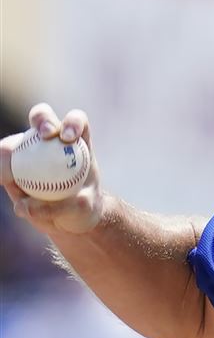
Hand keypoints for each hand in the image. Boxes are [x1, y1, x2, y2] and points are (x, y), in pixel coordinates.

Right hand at [1, 103, 105, 234]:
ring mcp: (29, 151)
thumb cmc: (82, 209)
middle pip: (42, 117)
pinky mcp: (13, 166)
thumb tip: (31, 204)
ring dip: (7, 154)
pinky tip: (2, 181)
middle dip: (42, 119)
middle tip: (45, 135)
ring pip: (12, 143)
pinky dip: (1, 173)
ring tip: (8, 177)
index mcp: (78, 143)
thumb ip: (63, 206)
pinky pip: (2, 166)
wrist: (69, 219)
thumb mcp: (82, 210)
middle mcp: (51, 140)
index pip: (76, 121)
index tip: (68, 138)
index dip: (72, 122)